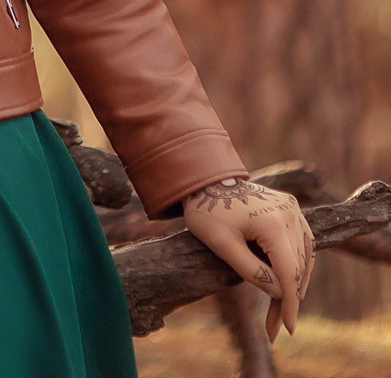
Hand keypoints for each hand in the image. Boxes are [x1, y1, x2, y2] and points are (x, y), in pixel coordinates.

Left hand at [181, 176, 314, 340]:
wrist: (204, 181)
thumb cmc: (207, 211)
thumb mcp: (221, 244)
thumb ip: (250, 269)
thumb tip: (280, 293)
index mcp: (273, 223)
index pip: (288, 272)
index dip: (290, 303)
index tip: (288, 328)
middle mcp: (290, 214)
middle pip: (297, 268)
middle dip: (288, 299)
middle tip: (276, 326)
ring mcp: (293, 210)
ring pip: (305, 258)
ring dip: (295, 284)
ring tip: (281, 310)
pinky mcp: (292, 209)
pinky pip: (302, 243)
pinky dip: (297, 264)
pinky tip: (288, 283)